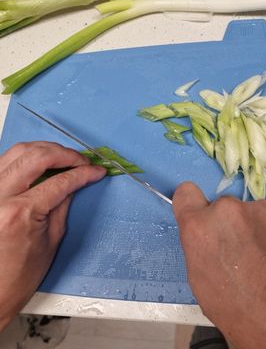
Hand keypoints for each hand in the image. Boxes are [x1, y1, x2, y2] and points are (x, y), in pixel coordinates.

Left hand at [0, 142, 105, 330]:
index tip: (97, 170)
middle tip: (82, 160)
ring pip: (18, 151)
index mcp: (19, 213)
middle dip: (66, 154)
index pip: (60, 181)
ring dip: (45, 150)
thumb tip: (75, 182)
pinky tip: (40, 162)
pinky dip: (26, 157)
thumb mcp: (52, 239)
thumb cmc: (19, 275)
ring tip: (64, 158)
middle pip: (37, 156)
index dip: (84, 173)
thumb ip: (63, 203)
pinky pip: (5, 161)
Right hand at [173, 182, 265, 348]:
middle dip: (231, 228)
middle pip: (224, 210)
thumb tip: (210, 242)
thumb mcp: (208, 291)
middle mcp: (231, 211)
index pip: (186, 194)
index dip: (194, 207)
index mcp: (202, 230)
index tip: (203, 220)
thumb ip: (202, 252)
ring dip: (258, 231)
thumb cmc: (253, 322)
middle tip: (245, 257)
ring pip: (253, 215)